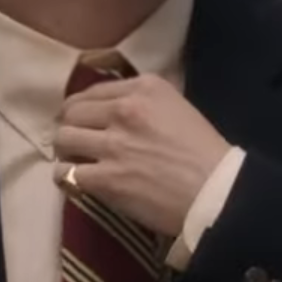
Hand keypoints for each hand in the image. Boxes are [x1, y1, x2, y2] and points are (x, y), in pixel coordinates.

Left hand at [53, 75, 231, 238]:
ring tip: (73, 160)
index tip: (83, 119)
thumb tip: (116, 106)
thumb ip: (146, 101)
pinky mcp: (106, 178)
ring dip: (65, 150)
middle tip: (74, 140)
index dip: (82, 107)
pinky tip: (75, 181)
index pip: (93, 90)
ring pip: (63, 139)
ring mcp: (113, 145)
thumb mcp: (179, 107)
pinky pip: (65, 173)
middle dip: (69, 126)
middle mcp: (124, 110)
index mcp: (144, 88)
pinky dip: (65, 177)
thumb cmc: (206, 153)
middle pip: (72, 112)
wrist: (217, 193)